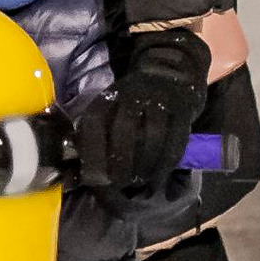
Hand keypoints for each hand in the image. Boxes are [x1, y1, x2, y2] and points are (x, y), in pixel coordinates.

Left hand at [70, 25, 210, 201]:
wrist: (169, 77)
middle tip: (119, 183)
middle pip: (124, 129)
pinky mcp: (182, 109)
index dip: (92, 151)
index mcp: (107, 98)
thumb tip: (77, 174)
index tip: (93, 177)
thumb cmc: (131, 106)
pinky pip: (175, 139)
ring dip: (145, 164)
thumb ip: (94, 137)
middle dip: (120, 161)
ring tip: (140, 182)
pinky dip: (166, 162)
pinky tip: (158, 176)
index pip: (94, 122)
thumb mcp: (109, 112)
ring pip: (153, 135)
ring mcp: (159, 100)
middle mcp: (132, 95)